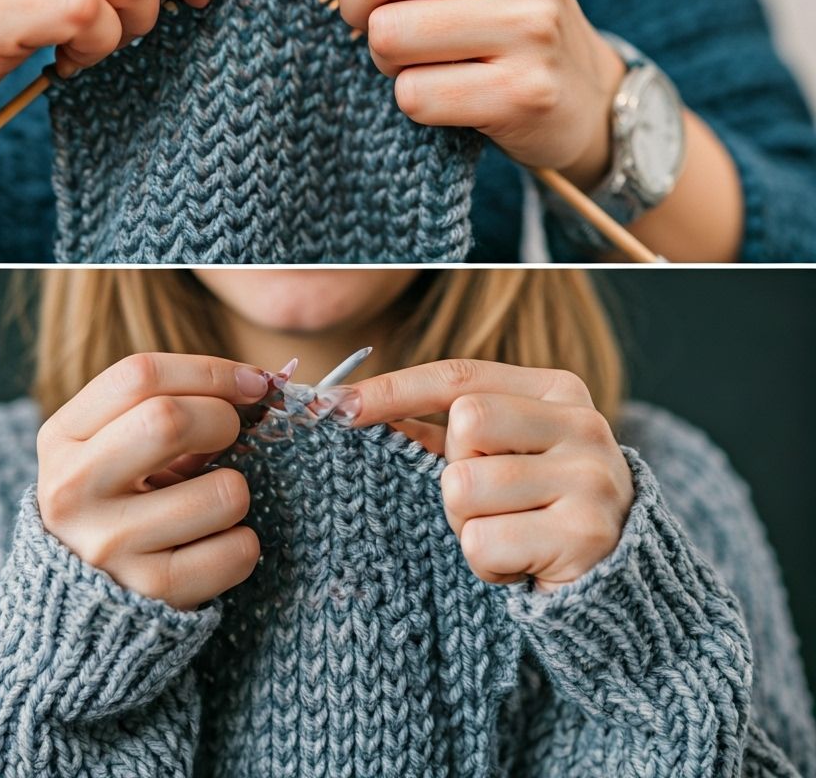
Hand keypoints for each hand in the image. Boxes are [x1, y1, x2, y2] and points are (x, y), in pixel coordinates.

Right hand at [36, 352, 270, 609]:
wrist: (77, 607)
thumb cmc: (116, 501)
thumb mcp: (111, 446)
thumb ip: (167, 405)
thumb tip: (258, 382)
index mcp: (62, 437)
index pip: (139, 375)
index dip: (210, 371)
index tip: (252, 382)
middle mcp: (73, 490)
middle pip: (169, 420)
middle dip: (224, 420)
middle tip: (230, 437)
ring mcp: (109, 545)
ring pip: (222, 491)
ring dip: (237, 490)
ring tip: (210, 503)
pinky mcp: (151, 592)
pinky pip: (238, 549)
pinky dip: (242, 543)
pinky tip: (212, 545)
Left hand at [241, 0, 626, 187]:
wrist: (584, 97)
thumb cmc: (494, 26)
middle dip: (356, 6)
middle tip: (382, 27)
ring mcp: (528, 23)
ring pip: (388, 37)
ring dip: (384, 61)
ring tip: (425, 63)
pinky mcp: (524, 90)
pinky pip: (413, 96)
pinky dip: (412, 104)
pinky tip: (450, 99)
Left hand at [335, 358, 634, 591]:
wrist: (617, 579)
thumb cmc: (538, 507)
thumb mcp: (499, 456)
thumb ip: (440, 431)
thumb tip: (357, 407)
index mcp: (558, 391)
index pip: (460, 377)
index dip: (395, 388)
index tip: (339, 404)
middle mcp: (582, 424)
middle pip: (465, 423)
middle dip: (453, 468)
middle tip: (486, 498)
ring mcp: (590, 478)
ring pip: (464, 487)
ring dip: (466, 522)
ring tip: (507, 532)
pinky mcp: (585, 535)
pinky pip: (483, 543)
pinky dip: (485, 562)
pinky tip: (519, 562)